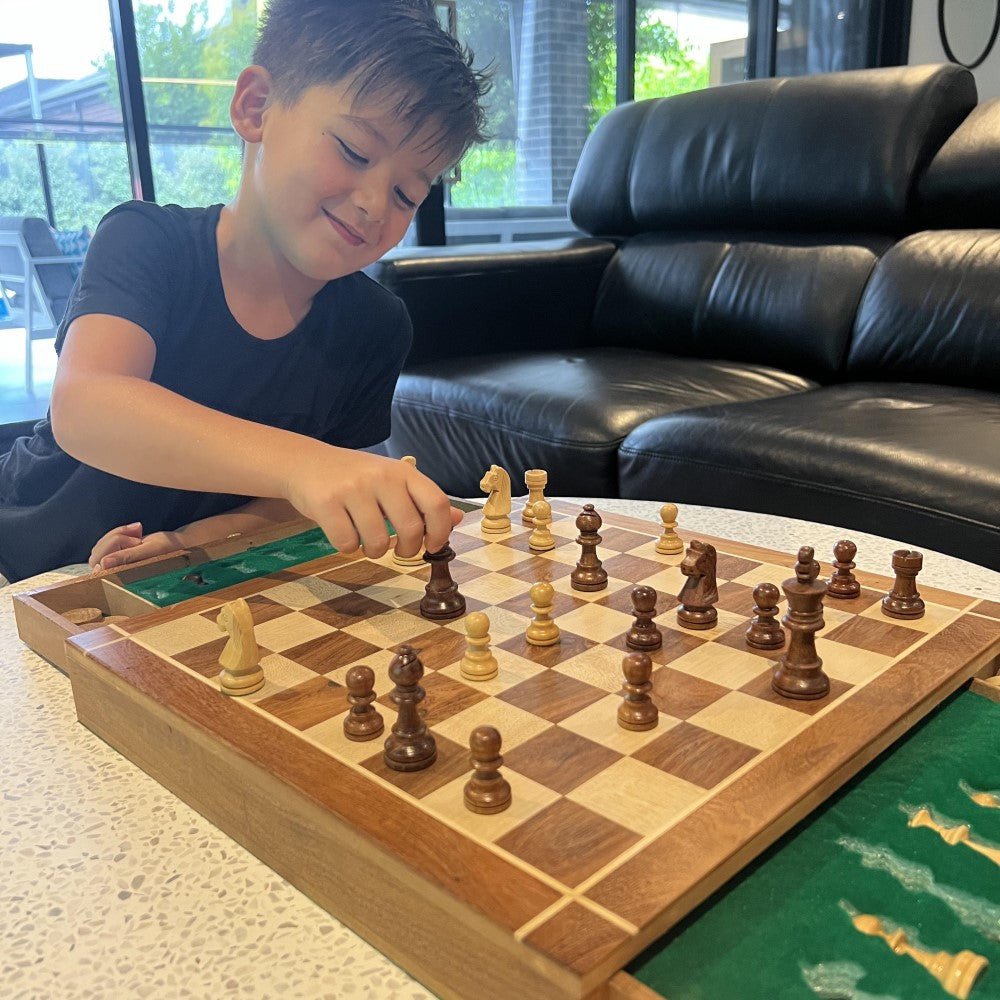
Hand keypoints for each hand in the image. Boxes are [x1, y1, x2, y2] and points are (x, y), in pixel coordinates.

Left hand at [89, 522, 181, 570]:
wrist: (175, 546)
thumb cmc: (167, 550)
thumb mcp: (150, 551)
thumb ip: (127, 557)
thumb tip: (103, 563)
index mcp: (122, 578)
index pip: (102, 562)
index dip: (114, 546)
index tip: (136, 540)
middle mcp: (114, 574)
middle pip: (98, 553)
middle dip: (117, 537)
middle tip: (139, 532)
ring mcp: (111, 564)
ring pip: (101, 545)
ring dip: (119, 533)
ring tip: (139, 531)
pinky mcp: (113, 555)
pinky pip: (106, 540)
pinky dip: (120, 531)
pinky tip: (136, 530)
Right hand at [284, 448, 461, 559]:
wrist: (305, 462)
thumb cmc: (356, 477)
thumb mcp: (393, 481)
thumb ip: (423, 500)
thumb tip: (456, 519)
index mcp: (403, 472)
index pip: (436, 503)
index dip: (440, 531)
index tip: (432, 545)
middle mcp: (381, 477)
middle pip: (411, 529)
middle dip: (408, 550)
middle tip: (398, 550)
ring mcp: (353, 489)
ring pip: (378, 542)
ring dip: (374, 551)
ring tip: (367, 539)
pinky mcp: (326, 503)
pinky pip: (347, 544)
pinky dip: (347, 547)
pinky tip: (344, 533)